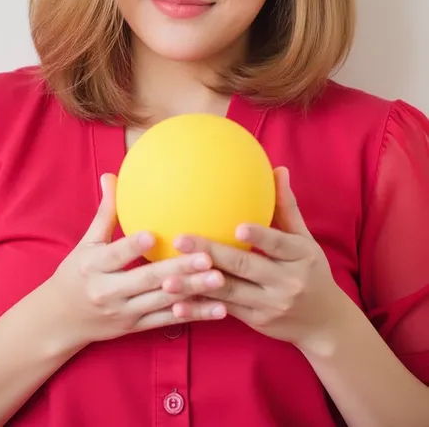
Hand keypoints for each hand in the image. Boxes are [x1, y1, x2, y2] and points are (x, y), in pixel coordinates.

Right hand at [46, 174, 226, 350]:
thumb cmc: (75, 273)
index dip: (132, 246)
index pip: (114, 255)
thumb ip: (105, 212)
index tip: (154, 235)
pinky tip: (220, 308)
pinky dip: (194, 315)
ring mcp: (124, 312)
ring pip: (163, 302)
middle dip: (178, 270)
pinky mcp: (136, 327)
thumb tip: (112, 175)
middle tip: (207, 257)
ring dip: (193, 292)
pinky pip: (168, 320)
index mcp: (93, 266)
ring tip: (220, 280)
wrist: (60, 321)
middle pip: (146, 280)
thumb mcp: (85, 243)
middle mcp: (108, 292)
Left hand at [164, 167, 346, 350]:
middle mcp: (287, 281)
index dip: (260, 236)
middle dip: (211, 254)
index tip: (238, 227)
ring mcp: (270, 304)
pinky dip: (199, 307)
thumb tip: (279, 169)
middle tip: (181, 240)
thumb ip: (287, 208)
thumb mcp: (305, 241)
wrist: (325, 323)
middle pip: (245, 265)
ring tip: (167, 278)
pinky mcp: (257, 321)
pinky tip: (176, 304)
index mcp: (301, 257)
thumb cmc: (311, 271)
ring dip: (196, 284)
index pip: (279, 244)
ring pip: (229, 292)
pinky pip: (224, 311)